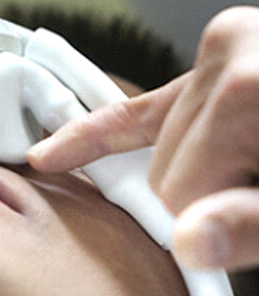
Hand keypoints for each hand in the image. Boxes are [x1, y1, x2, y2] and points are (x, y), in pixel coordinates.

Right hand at [28, 7, 258, 270]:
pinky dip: (98, 133)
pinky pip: (139, 106)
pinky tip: (56, 154)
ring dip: (188, 179)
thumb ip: (256, 224)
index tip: (226, 245)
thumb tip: (191, 243)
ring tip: (246, 176)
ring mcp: (220, 50)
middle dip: (199, 205)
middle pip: (165, 170)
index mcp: (252, 87)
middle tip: (247, 207)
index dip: (205, 231)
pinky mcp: (215, 58)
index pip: (179, 192)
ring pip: (155, 149)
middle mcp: (230, 53)